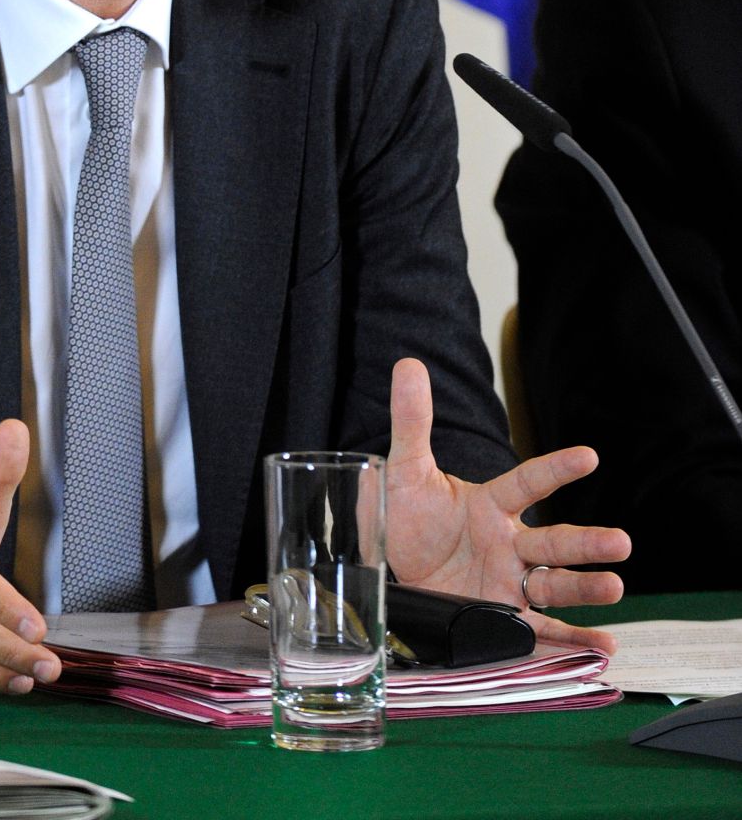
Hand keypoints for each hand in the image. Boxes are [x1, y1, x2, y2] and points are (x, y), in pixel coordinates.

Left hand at [385, 359, 629, 651]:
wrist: (392, 572)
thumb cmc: (405, 519)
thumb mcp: (404, 470)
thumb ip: (412, 420)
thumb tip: (408, 365)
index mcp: (490, 506)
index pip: (528, 483)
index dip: (556, 469)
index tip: (588, 456)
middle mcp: (509, 544)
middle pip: (553, 541)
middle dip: (586, 542)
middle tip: (620, 542)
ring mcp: (510, 583)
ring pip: (556, 584)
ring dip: (586, 587)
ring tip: (615, 586)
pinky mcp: (504, 619)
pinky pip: (541, 631)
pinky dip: (572, 641)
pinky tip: (604, 647)